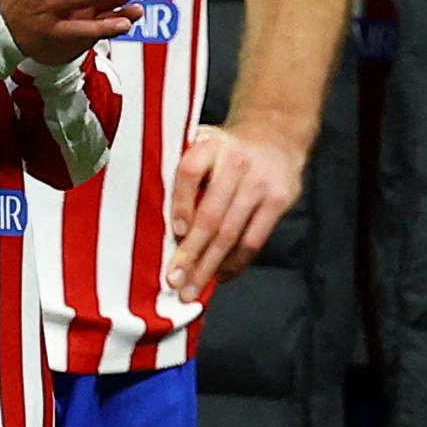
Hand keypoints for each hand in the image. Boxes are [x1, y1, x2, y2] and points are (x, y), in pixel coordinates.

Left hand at [165, 120, 306, 300]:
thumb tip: (148, 220)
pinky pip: (254, 240)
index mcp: (210, 144)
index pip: (190, 172)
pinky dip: (236, 263)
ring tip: (192, 289)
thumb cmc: (225, 152)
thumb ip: (179, 174)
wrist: (275, 137)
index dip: (181, 204)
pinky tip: (221, 275)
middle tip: (174, 279)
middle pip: (211, 214)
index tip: (174, 232)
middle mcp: (236, 161)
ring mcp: (260, 182)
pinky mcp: (279, 199)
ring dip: (210, 266)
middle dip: (191, 252)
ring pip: (231, 233)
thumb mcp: (200, 147)